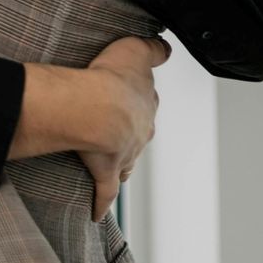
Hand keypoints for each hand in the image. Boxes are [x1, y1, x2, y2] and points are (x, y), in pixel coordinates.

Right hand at [76, 36, 169, 219]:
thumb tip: (165, 48)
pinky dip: (101, 204)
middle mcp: (140, 131)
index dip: (137, 99)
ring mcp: (124, 153)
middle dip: (133, 132)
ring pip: (127, 161)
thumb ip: (153, 47)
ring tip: (114, 164)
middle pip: (140, 133)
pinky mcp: (105, 172)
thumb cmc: (112, 79)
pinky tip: (96, 214)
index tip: (130, 99)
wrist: (97, 110)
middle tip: (120, 129)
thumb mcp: (136, 49)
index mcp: (145, 104)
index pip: (146, 101)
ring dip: (122, 163)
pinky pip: (104, 192)